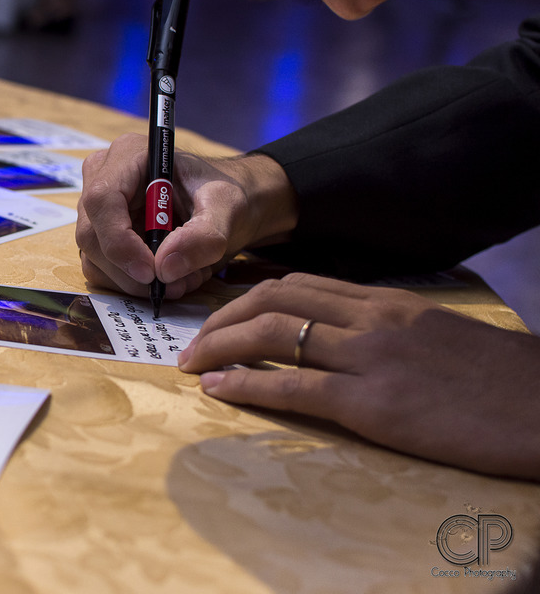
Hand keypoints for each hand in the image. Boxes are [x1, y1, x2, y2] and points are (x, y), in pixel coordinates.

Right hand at [76, 134, 296, 296]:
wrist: (220, 206)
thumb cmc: (221, 195)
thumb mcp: (227, 208)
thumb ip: (204, 235)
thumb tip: (165, 267)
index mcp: (129, 155)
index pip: (102, 199)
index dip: (119, 241)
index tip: (151, 272)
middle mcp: (102, 177)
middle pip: (92, 233)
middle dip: (130, 270)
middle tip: (173, 285)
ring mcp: (96, 208)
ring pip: (93, 257)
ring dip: (134, 281)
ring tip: (180, 279)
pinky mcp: (99, 235)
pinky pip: (101, 269)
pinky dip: (132, 284)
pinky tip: (167, 275)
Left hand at [177, 272, 539, 479]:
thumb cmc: (494, 380)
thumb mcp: (433, 334)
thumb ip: (382, 329)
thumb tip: (332, 337)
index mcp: (384, 301)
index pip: (297, 283)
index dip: (246, 295)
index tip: (219, 314)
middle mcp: (371, 319)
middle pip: (273, 298)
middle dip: (221, 316)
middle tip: (192, 340)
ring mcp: (370, 358)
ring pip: (273, 333)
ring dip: (218, 345)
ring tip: (191, 363)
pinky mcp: (374, 404)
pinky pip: (291, 385)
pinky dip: (244, 384)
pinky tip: (218, 389)